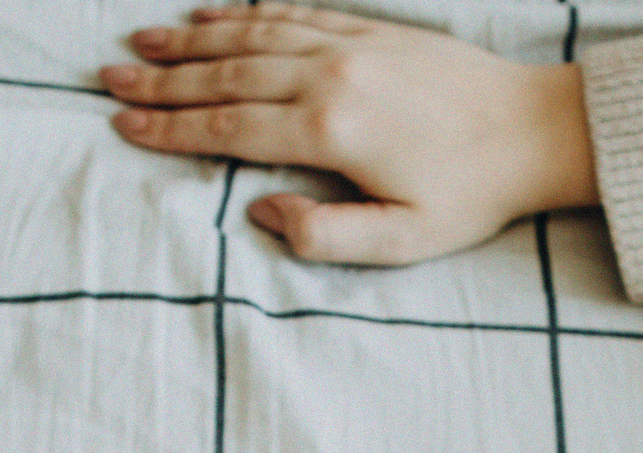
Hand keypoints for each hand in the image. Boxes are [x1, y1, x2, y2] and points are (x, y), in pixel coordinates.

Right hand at [102, 4, 598, 265]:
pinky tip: (210, 14)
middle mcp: (330, 77)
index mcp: (329, 132)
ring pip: (250, 35)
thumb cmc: (471, 195)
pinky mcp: (370, 29)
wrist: (535, 129)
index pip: (229, 128)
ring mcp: (349, 44)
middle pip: (226, 75)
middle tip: (107, 81)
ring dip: (190, 40)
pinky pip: (290, 13)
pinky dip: (243, 12)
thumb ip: (323, 236)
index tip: (122, 128)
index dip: (170, 130)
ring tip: (141, 44)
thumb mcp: (401, 240)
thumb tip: (260, 214)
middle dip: (162, 82)